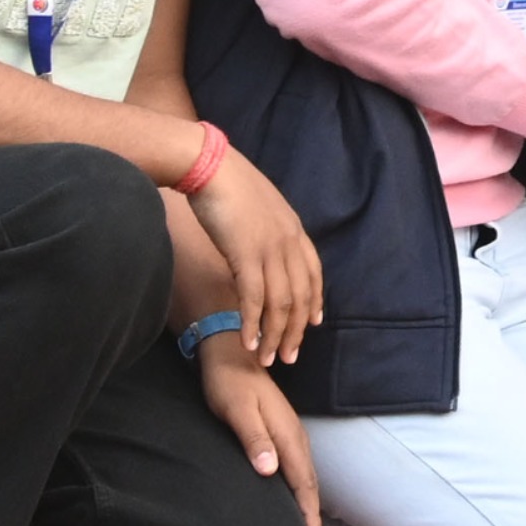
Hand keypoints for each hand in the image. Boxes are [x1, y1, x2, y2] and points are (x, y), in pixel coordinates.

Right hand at [187, 151, 323, 366]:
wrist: (211, 166)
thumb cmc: (227, 184)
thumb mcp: (257, 209)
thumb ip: (265, 231)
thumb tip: (258, 246)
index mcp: (293, 229)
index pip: (313, 272)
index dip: (314, 300)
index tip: (312, 323)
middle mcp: (288, 241)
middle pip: (300, 295)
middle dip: (295, 329)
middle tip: (289, 357)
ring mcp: (269, 248)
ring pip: (281, 303)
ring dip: (274, 335)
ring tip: (268, 359)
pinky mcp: (245, 254)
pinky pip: (254, 299)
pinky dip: (253, 325)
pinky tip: (248, 343)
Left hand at [194, 331, 321, 525]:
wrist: (231, 352)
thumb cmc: (229, 383)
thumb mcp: (237, 410)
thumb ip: (254, 439)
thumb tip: (271, 471)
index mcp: (287, 434)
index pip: (302, 481)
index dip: (307, 514)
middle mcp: (294, 435)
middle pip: (309, 483)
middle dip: (312, 517)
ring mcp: (289, 433)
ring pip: (305, 476)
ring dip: (307, 505)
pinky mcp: (280, 431)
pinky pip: (297, 468)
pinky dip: (300, 489)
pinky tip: (294, 497)